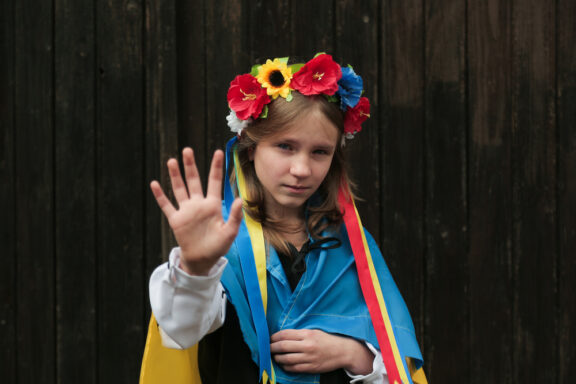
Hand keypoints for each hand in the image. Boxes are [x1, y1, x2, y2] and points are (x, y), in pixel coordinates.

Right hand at [150, 148, 242, 274]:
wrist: (202, 260)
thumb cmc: (218, 246)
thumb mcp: (229, 232)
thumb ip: (234, 216)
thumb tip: (239, 199)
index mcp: (213, 205)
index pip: (214, 181)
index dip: (216, 167)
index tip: (218, 152)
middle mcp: (198, 204)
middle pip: (194, 180)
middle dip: (191, 165)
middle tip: (187, 150)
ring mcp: (186, 211)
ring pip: (179, 189)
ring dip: (175, 176)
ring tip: (172, 161)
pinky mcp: (176, 220)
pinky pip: (167, 205)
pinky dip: (160, 195)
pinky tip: (155, 184)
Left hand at [270, 329, 373, 374]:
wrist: (342, 351)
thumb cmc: (327, 340)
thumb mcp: (314, 331)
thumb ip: (299, 333)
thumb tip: (282, 335)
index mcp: (307, 334)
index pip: (285, 334)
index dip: (274, 337)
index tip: (270, 338)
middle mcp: (307, 345)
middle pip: (283, 346)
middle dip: (272, 347)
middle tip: (268, 347)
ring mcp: (309, 358)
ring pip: (286, 359)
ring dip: (277, 358)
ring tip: (274, 356)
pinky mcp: (311, 368)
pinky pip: (293, 368)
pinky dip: (286, 366)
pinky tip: (284, 364)